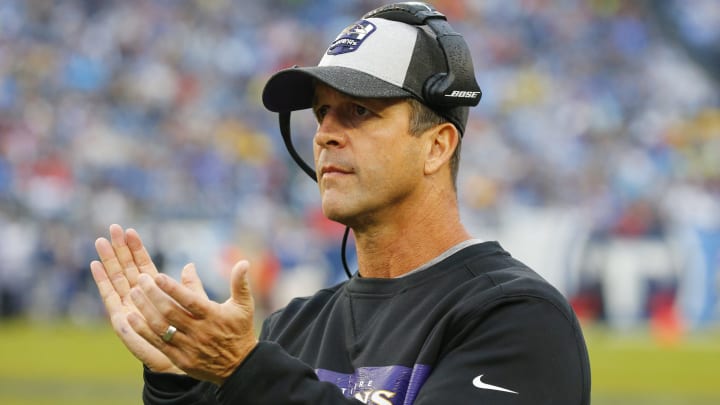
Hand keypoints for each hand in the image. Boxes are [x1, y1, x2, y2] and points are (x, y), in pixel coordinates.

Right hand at [90, 224, 182, 373]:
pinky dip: (102, 281)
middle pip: (126, 268)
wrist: (181, 357)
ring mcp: (128, 306)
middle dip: (119, 248)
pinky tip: (95, 266)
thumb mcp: (194, 305)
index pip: (143, 264)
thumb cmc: (190, 332)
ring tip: (99, 242)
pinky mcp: (121, 319)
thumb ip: (190, 286)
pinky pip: (110, 297)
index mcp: (156, 290)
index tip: (130, 230)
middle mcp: (139, 296)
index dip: (136, 248)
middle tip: (112, 228)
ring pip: (116, 278)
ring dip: (108, 260)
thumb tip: (190, 264)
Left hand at [128, 259, 258, 385]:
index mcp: (214, 316)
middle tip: (140, 279)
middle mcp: (200, 331)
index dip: (173, 288)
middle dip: (153, 294)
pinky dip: (143, 331)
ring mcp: (189, 346)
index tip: (157, 276)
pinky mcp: (181, 359)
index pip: (190, 300)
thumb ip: (240, 283)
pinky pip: (158, 344)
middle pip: (171, 312)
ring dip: (144, 309)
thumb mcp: (243, 306)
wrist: (240, 366)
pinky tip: (131, 318)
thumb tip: (243, 262)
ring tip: (133, 293)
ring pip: (161, 327)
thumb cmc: (240, 330)